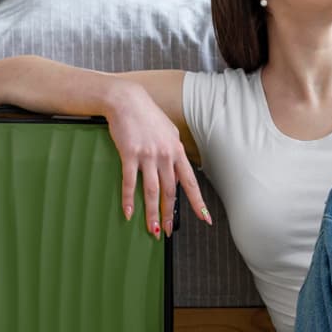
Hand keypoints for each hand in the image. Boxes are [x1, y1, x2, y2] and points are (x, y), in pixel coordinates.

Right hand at [106, 86, 208, 238]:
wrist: (126, 100)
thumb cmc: (147, 115)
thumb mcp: (168, 131)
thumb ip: (173, 151)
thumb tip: (177, 169)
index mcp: (177, 151)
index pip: (190, 182)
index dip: (198, 202)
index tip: (205, 218)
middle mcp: (165, 155)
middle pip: (170, 191)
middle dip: (169, 214)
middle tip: (168, 231)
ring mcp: (148, 155)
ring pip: (152, 191)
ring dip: (152, 213)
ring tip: (152, 229)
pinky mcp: (129, 154)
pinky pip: (130, 182)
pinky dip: (129, 200)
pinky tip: (129, 213)